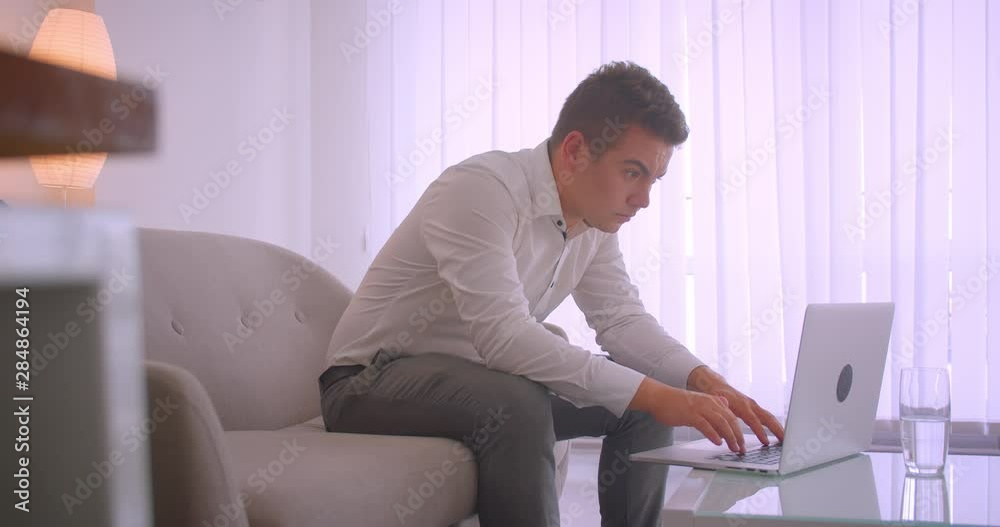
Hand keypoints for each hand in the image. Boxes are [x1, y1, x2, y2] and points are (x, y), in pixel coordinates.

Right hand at [629, 378, 745, 452]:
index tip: (742, 442)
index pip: (731, 416)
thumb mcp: (699, 402)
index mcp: (712, 401)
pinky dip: (713, 434)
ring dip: (729, 436)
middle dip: (738, 435)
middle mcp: (709, 403)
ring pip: (721, 422)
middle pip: (730, 419)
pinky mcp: (690, 414)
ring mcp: (700, 408)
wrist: (659, 397)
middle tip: (741, 448)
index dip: (739, 430)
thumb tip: (725, 408)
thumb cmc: (676, 402)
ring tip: (733, 447)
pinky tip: (718, 442)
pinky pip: (705, 425)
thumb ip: (713, 405)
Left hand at [687, 366, 785, 445]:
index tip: (766, 442)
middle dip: (777, 429)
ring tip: (786, 440)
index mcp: (741, 404)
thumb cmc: (716, 395)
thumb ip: (721, 416)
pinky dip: (774, 426)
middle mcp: (750, 405)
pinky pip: (767, 418)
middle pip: (767, 417)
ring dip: (778, 428)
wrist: (718, 386)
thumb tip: (723, 430)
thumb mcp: (716, 405)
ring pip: (769, 417)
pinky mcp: (755, 409)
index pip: (753, 420)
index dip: (759, 431)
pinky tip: (779, 435)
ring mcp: (754, 406)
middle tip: (786, 440)